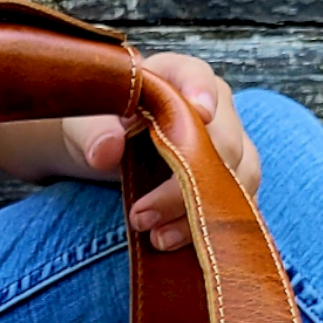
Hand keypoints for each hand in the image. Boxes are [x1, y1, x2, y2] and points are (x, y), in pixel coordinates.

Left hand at [54, 52, 262, 252]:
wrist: (105, 150)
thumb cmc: (98, 125)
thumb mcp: (83, 124)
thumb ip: (91, 132)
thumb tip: (106, 150)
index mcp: (177, 78)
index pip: (197, 78)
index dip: (202, 94)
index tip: (201, 112)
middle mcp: (214, 108)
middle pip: (225, 142)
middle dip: (187, 182)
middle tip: (141, 215)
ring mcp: (227, 147)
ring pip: (240, 178)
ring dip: (201, 213)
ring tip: (157, 238)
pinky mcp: (228, 183)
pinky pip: (236, 206)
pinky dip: (207, 229)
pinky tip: (173, 244)